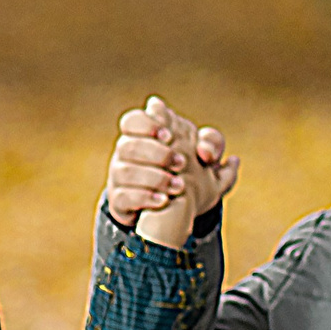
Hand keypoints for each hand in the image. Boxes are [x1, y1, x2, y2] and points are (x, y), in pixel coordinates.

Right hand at [107, 96, 232, 246]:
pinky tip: (164, 201)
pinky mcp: (119, 202)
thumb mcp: (205, 157)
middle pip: (128, 145)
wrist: (175, 209)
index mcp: (143, 135)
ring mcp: (119, 178)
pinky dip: (144, 198)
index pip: (131, 121)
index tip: (169, 136)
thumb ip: (212, 145)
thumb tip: (204, 150)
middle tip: (182, 163)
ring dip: (154, 177)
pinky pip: (122, 197)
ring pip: (125, 171)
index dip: (147, 125)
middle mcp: (126, 154)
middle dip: (156, 153)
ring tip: (179, 186)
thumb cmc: (189, 172)